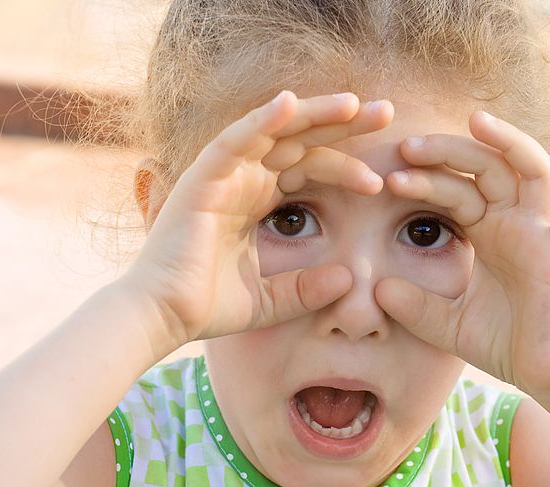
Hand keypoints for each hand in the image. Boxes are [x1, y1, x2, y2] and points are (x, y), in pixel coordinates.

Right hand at [124, 90, 391, 344]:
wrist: (163, 318)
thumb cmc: (207, 307)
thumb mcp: (271, 299)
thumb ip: (306, 289)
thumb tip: (348, 280)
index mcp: (255, 199)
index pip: (308, 168)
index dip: (344, 166)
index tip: (381, 181)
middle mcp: (241, 179)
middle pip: (300, 140)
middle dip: (342, 125)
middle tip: (386, 114)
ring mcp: (221, 174)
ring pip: (274, 131)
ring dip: (314, 114)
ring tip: (356, 105)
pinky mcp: (201, 178)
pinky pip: (234, 140)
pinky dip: (261, 120)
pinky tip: (291, 104)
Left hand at [374, 111, 549, 399]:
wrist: (547, 376)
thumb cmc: (505, 345)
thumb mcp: (446, 324)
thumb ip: (415, 307)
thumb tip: (378, 290)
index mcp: (490, 233)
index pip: (456, 191)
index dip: (425, 179)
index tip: (388, 175)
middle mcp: (516, 224)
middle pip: (485, 169)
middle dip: (448, 153)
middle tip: (407, 145)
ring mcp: (542, 233)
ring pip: (528, 172)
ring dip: (506, 143)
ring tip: (475, 120)